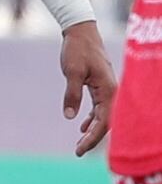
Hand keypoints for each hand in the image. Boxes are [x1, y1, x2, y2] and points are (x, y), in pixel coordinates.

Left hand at [59, 20, 114, 155]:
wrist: (80, 31)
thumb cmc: (77, 49)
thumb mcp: (71, 72)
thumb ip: (72, 95)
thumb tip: (71, 118)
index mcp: (109, 91)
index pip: (103, 122)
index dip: (92, 138)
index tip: (79, 149)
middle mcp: (112, 93)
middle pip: (106, 123)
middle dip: (93, 139)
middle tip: (78, 152)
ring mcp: (107, 90)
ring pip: (103, 117)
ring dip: (93, 130)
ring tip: (80, 143)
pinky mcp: (101, 86)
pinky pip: (100, 108)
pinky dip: (92, 118)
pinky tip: (82, 126)